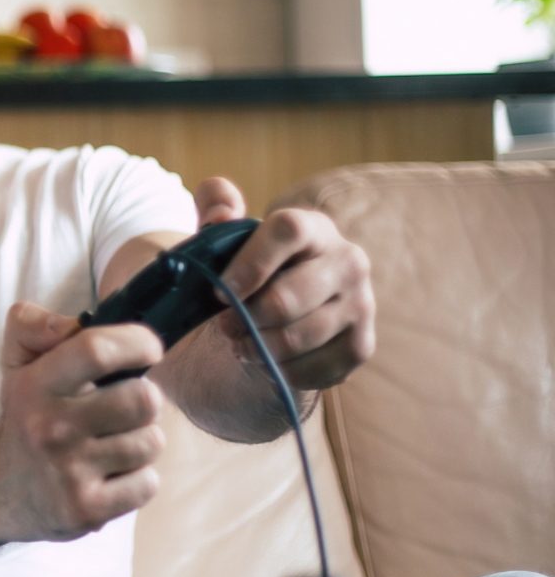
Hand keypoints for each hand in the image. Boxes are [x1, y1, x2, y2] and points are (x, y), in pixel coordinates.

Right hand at [0, 303, 166, 541]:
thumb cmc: (24, 417)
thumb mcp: (17, 363)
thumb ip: (33, 325)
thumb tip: (72, 325)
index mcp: (37, 386)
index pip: (96, 351)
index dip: (137, 342)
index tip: (148, 348)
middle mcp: (51, 429)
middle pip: (143, 399)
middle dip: (144, 399)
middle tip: (125, 406)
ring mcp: (69, 473)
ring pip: (151, 442)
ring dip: (141, 441)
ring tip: (113, 443)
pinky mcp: (87, 510)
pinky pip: (148, 483)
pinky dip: (138, 479)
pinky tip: (111, 475)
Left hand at [193, 178, 375, 392]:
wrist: (284, 317)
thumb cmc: (251, 270)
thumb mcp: (226, 235)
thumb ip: (215, 206)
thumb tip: (221, 212)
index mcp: (314, 227)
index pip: (288, 231)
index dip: (249, 262)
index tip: (219, 290)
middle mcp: (349, 261)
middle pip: (287, 297)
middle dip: (245, 318)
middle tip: (225, 325)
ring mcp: (362, 305)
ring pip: (296, 338)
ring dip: (257, 347)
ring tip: (240, 343)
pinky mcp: (361, 345)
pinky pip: (309, 369)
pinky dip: (277, 371)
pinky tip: (266, 360)